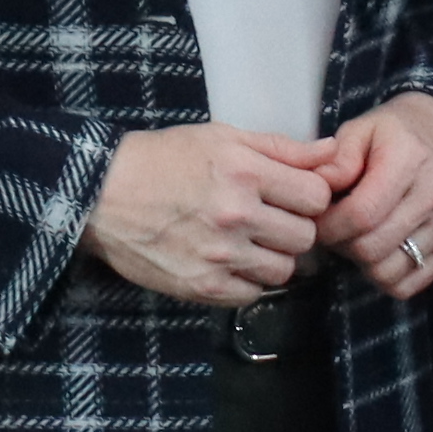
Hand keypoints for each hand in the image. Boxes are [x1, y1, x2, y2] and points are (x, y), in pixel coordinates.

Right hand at [89, 123, 337, 304]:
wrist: (100, 194)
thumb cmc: (162, 159)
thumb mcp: (221, 137)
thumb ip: (281, 148)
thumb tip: (332, 152)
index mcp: (244, 172)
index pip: (317, 196)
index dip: (310, 197)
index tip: (294, 197)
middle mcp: (235, 215)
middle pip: (306, 237)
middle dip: (295, 228)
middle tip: (272, 220)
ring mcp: (219, 255)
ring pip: (284, 270)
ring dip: (274, 257)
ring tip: (250, 241)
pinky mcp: (202, 286)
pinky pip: (252, 293)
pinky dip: (248, 280)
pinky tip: (230, 261)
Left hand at [311, 90, 432, 301]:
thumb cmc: (394, 135)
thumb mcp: (359, 130)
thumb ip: (336, 160)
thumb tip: (317, 189)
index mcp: (410, 159)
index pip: (361, 215)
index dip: (328, 227)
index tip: (315, 221)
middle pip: (372, 248)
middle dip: (340, 245)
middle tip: (332, 231)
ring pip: (387, 272)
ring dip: (360, 263)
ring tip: (355, 239)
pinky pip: (407, 285)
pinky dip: (383, 276)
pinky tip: (378, 250)